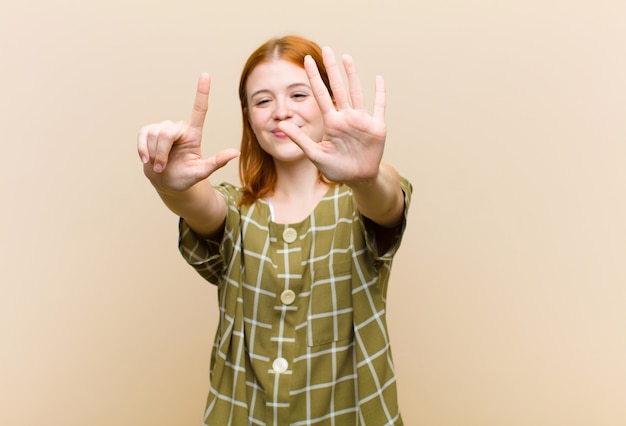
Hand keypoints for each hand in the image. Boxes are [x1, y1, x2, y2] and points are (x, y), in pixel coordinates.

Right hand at [137, 73, 238, 191]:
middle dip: (161, 152)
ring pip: (154, 134)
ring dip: (153, 154)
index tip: (205, 75)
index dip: (201, 92)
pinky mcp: (149, 132)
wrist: (166, 183)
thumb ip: (216, 162)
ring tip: (158, 165)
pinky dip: (142, 148)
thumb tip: (235, 152)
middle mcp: (179, 128)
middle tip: (161, 168)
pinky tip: (145, 159)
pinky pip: (143, 134)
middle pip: (166, 132)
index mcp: (194, 134)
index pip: (199, 110)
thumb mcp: (201, 172)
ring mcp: (163, 128)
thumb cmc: (185, 178)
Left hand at [278, 47, 385, 184]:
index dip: (314, 77)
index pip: (320, 94)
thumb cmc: (336, 168)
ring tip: (346, 58)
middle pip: (338, 88)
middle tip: (326, 50)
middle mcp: (346, 117)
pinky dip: (380, 93)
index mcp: (331, 122)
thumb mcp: (315, 154)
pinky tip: (379, 79)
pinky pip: (379, 106)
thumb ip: (300, 139)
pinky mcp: (376, 127)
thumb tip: (281, 125)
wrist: (357, 179)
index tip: (307, 60)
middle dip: (332, 69)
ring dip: (352, 75)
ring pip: (356, 92)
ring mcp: (361, 120)